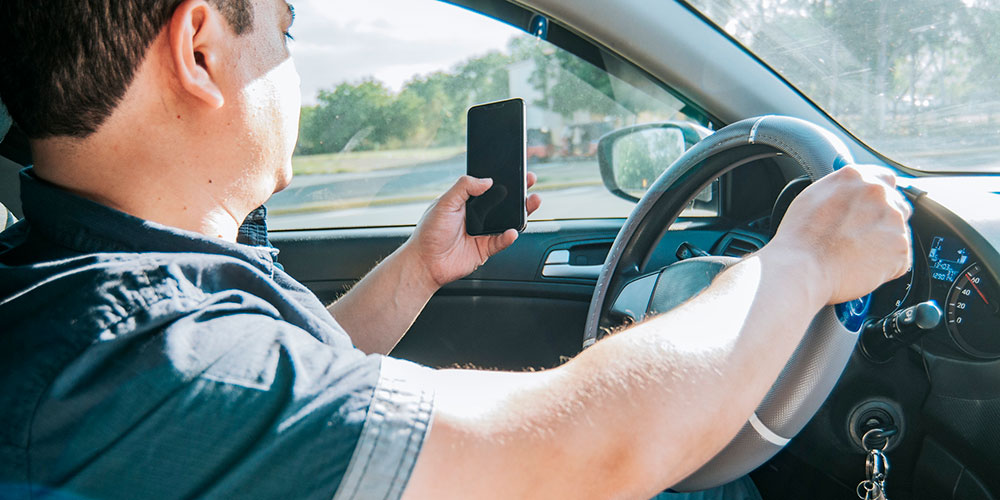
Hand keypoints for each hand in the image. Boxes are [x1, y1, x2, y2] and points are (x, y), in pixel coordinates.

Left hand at [403, 173, 541, 288]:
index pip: (489, 187)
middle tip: (530, 181)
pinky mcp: (485, 249)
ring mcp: (482, 232)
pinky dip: (508, 237)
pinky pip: (501, 241)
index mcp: (466, 202)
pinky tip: (512, 231)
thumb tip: (486, 180)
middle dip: (519, 192)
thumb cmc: (428, 233)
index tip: (516, 170)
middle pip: (503, 203)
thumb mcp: (444, 203)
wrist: (424, 263)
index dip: (503, 179)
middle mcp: (477, 216)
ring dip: (521, 212)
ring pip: (508, 221)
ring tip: (531, 202)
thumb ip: (464, 187)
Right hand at [768, 165, 912, 304]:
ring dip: (883, 244)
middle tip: (860, 238)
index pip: (885, 178)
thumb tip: (849, 194)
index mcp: (855, 177)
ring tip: (855, 256)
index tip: (872, 208)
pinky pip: (899, 259)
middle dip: (883, 221)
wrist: (802, 269)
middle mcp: (878, 193)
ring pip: (898, 233)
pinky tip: (861, 267)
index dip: (878, 197)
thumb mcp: (811, 197)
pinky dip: (886, 267)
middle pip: (897, 204)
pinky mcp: (901, 247)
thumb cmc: (799, 239)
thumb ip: (839, 190)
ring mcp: (893, 219)